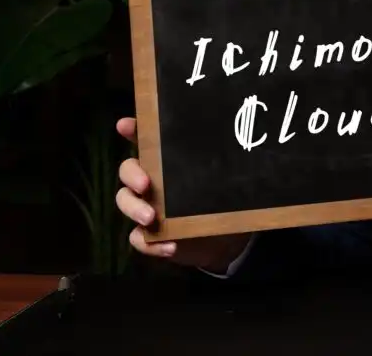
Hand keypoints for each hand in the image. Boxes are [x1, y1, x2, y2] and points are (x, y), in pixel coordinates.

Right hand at [115, 117, 250, 272]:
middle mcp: (152, 181)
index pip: (147, 140)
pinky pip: (137, 239)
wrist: (226, 240)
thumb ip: (226, 166)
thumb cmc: (221, 201)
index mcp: (168, 162)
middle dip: (132, 175)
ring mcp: (147, 207)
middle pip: (128, 170)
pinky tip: (169, 246)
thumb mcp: (226, 181)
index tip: (125, 125)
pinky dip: (150, 244)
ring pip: (125, 202)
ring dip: (134, 209)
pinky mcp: (149, 236)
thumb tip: (246, 142)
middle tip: (146, 184)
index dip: (134, 130)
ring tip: (151, 218)